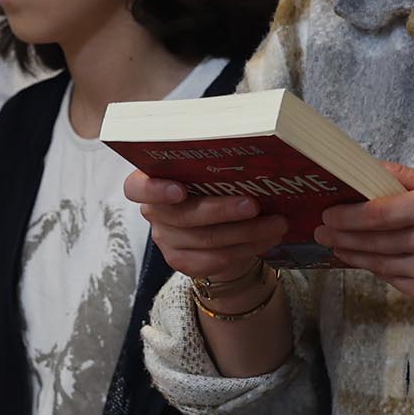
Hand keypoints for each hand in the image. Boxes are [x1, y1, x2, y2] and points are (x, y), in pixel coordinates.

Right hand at [124, 169, 290, 284]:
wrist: (215, 224)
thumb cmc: (212, 184)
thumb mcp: (208, 169)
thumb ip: (214, 162)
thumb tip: (252, 152)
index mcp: (150, 181)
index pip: (137, 188)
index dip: (155, 190)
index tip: (180, 190)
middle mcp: (154, 212)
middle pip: (184, 216)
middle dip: (223, 211)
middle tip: (253, 205)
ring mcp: (166, 239)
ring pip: (206, 240)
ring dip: (247, 233)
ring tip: (276, 224)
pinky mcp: (181, 262)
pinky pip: (214, 260)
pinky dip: (245, 250)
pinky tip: (267, 240)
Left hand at [319, 165, 413, 313]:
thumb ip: (407, 177)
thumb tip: (367, 167)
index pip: (380, 213)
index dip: (348, 215)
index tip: (328, 213)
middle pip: (374, 239)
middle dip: (341, 235)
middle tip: (320, 229)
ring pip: (379, 263)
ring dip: (352, 254)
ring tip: (334, 245)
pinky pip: (393, 280)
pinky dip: (375, 269)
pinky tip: (362, 259)